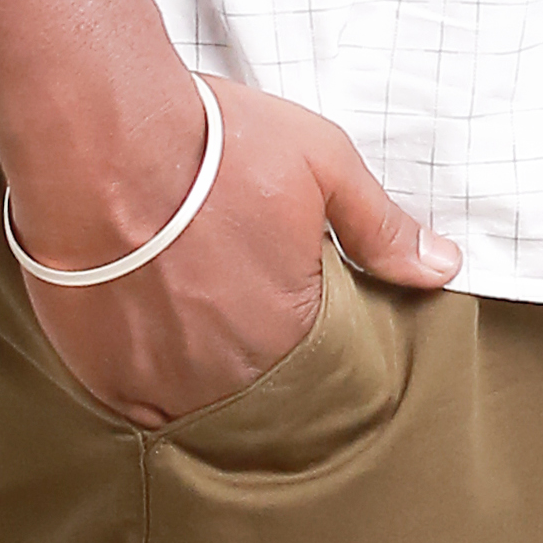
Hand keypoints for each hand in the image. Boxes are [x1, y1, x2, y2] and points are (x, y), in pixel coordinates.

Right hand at [12, 79, 459, 427]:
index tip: (274, 286)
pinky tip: (143, 325)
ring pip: (197, 399)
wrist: (99, 139)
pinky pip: (139, 402)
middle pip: (255, 385)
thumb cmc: (212, 144)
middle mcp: (233, 377)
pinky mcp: (105, 381)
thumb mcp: (322, 165)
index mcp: (294, 333)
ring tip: (181, 305)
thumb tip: (443, 268)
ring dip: (198, 366)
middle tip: (221, 286)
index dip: (299, 322)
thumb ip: (381, 227)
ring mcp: (164, 386)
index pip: (318, 362)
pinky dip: (146, 373)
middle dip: (249, 346)